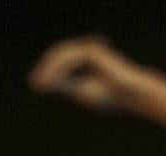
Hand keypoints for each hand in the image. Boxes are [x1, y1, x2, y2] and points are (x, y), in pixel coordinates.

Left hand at [29, 36, 147, 109]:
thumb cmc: (110, 96)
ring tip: (42, 81)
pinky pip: (72, 58)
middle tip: (34, 81)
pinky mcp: (93, 51)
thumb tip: (40, 84)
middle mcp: (86, 52)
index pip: (59, 61)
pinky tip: (54, 79)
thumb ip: (63, 85)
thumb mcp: (81, 90)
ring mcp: (90, 49)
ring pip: (63, 54)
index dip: (46, 70)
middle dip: (45, 67)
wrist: (131, 94)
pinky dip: (62, 68)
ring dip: (50, 68)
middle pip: (58, 54)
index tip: (34, 83)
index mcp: (83, 61)